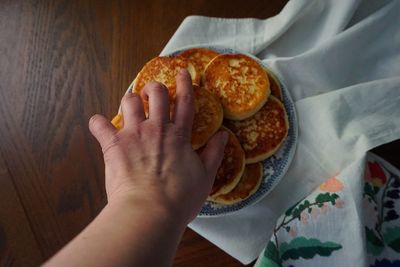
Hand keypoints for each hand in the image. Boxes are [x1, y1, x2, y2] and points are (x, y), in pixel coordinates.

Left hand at [89, 69, 227, 223]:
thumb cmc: (179, 198)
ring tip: (129, 105)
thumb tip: (222, 136)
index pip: (184, 102)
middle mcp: (156, 128)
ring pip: (129, 102)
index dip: (184, 84)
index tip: (182, 72)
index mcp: (179, 135)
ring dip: (129, 100)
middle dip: (154, 87)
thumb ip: (214, 154)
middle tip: (152, 92)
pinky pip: (99, 124)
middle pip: (156, 94)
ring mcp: (133, 134)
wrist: (149, 212)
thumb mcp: (205, 177)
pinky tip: (99, 125)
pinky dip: (97, 123)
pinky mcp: (113, 145)